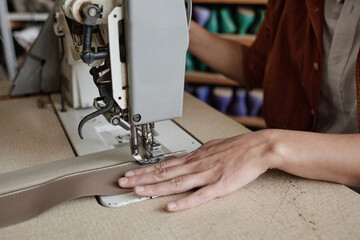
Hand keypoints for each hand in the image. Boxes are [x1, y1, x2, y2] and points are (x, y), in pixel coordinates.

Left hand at [118, 130, 278, 211]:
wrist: (258, 147)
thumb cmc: (237, 147)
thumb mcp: (212, 147)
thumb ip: (197, 156)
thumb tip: (185, 159)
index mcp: (194, 156)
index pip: (164, 164)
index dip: (145, 170)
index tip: (131, 173)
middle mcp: (196, 164)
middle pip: (164, 172)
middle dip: (141, 178)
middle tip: (123, 182)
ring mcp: (206, 175)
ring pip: (175, 182)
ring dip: (154, 187)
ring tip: (137, 191)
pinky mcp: (219, 185)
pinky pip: (198, 196)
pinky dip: (183, 202)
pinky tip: (170, 206)